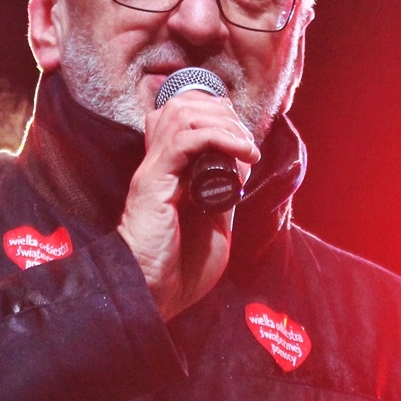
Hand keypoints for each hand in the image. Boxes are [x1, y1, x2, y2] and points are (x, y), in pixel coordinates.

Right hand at [119, 91, 258, 319]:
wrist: (153, 295)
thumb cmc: (180, 270)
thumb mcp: (214, 224)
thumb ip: (222, 194)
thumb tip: (241, 167)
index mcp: (169, 171)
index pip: (185, 115)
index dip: (218, 115)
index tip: (244, 139)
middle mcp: (158, 164)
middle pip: (182, 105)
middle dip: (222, 113)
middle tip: (246, 141)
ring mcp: (154, 170)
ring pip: (182, 113)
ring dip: (222, 123)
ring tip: (245, 146)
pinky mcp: (154, 180)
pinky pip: (185, 139)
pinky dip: (218, 137)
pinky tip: (241, 152)